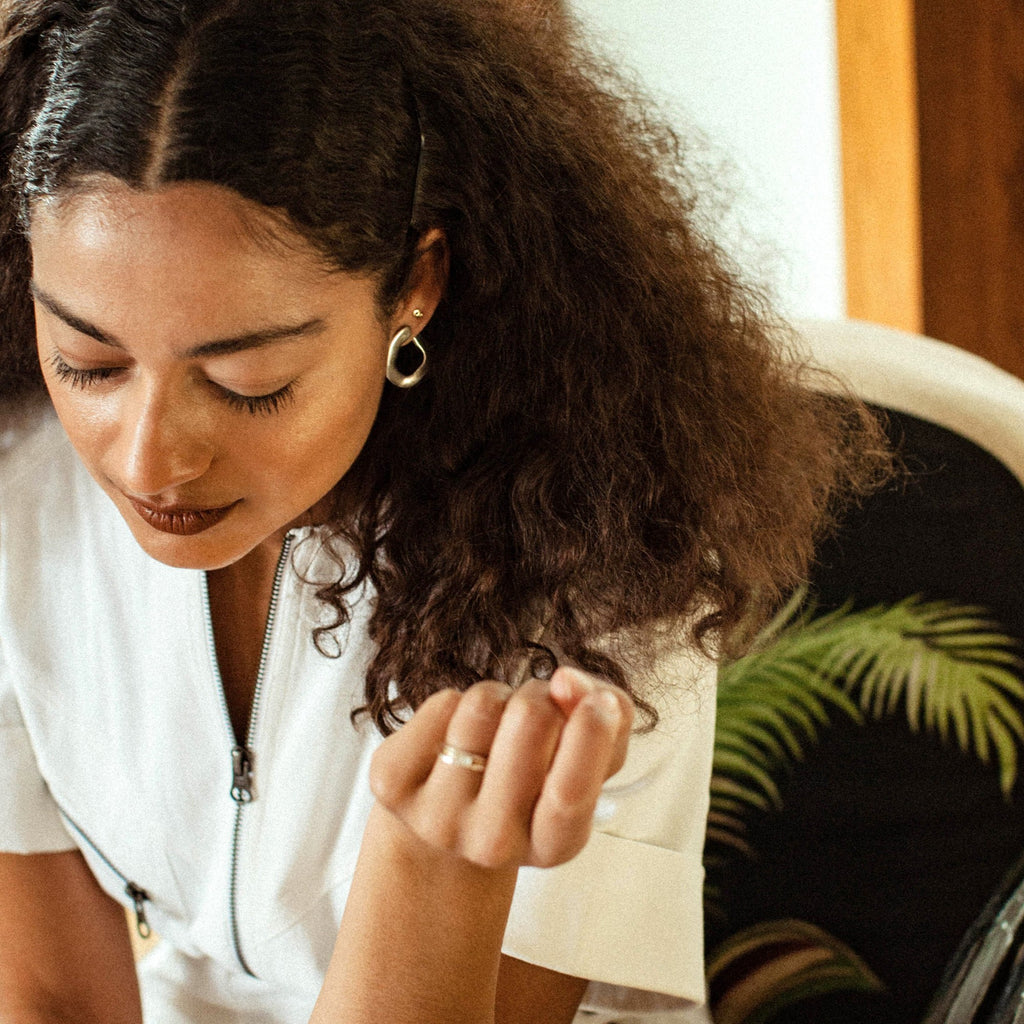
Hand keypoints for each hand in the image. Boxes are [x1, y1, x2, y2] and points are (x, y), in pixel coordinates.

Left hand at [369, 667, 633, 869]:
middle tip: (535, 715)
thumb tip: (567, 680)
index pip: (569, 790)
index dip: (591, 733)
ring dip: (498, 696)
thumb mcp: (587, 759)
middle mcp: (492, 844)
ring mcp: (435, 818)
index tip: (597, 702)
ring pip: (482, 704)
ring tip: (494, 727)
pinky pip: (441, 703)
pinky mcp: (391, 785)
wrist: (448, 818)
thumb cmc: (534, 777)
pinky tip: (454, 735)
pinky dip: (455, 702)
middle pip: (531, 720)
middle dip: (543, 696)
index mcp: (553, 845)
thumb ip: (611, 718)